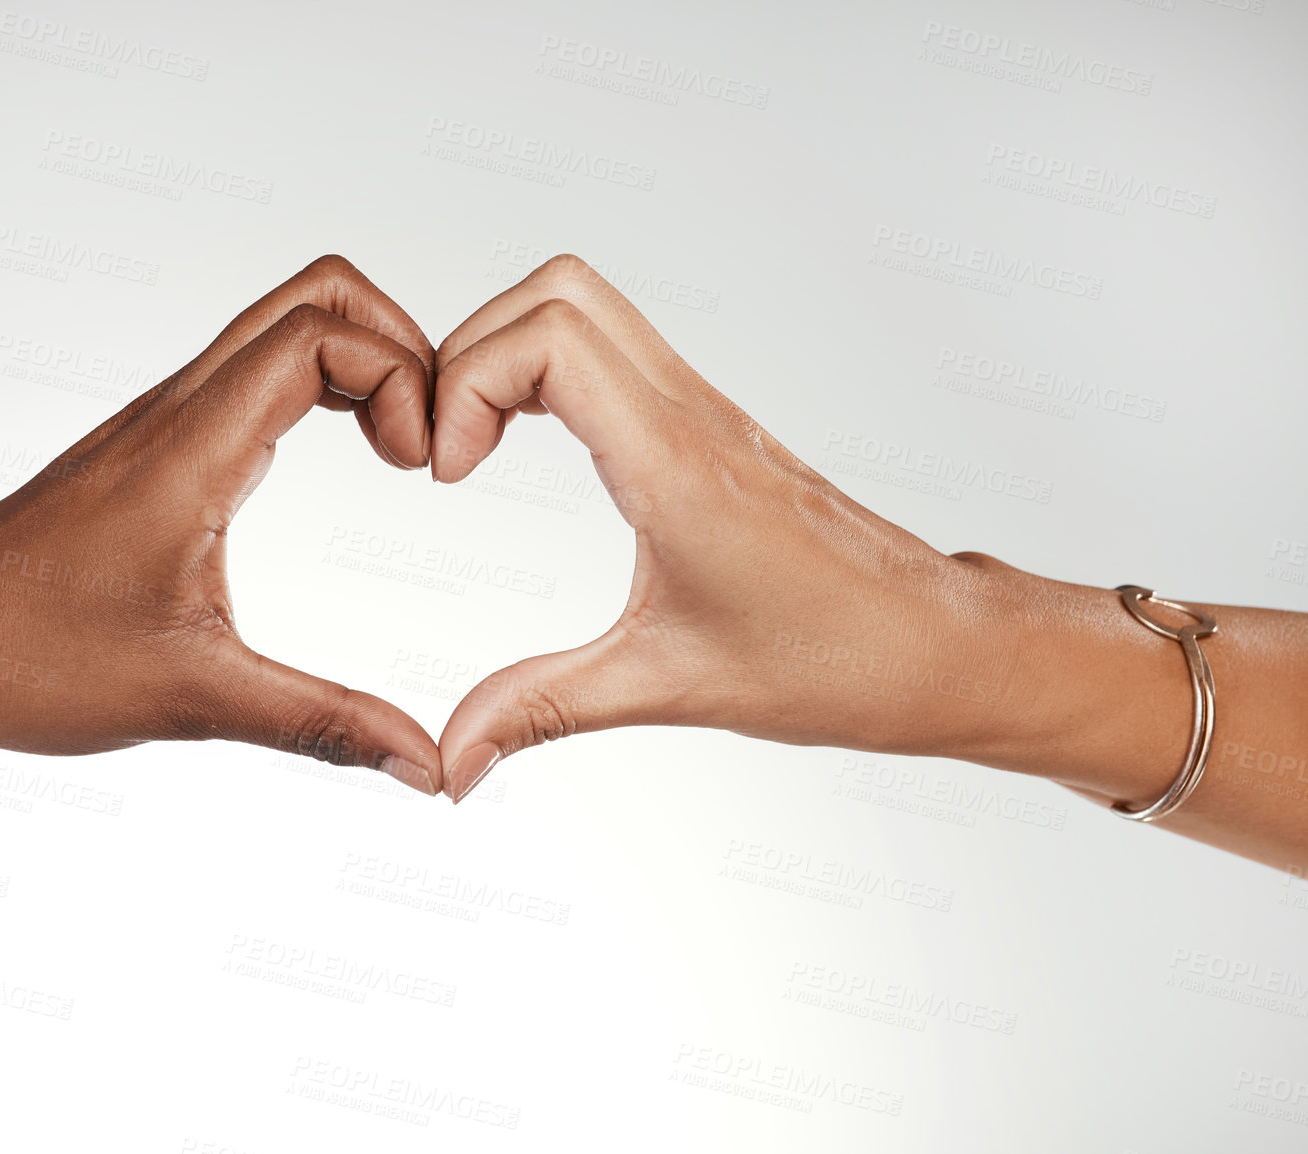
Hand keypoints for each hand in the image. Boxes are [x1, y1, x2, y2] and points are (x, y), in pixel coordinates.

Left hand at [0, 256, 444, 793]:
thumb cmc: (25, 659)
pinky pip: (254, 370)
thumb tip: (425, 767)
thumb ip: (320, 724)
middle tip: (430, 438)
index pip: (317, 335)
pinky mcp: (154, 445)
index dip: (399, 375)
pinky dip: (322, 386)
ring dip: (363, 363)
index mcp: (189, 453)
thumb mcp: (191, 699)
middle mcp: (176, 413)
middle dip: (399, 343)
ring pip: (281, 325)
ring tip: (402, 451)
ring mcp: (162, 421)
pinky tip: (346, 457)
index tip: (422, 466)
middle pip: (312, 295)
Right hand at [428, 256, 1017, 801]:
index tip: (449, 473)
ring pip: (585, 304)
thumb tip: (453, 759)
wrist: (938, 644)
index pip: (549, 340)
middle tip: (447, 447)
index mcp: (674, 465)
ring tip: (475, 445)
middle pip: (555, 291)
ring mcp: (703, 410)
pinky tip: (532, 449)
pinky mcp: (710, 425)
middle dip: (470, 352)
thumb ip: (542, 709)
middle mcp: (689, 415)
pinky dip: (547, 371)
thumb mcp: (666, 686)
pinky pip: (614, 348)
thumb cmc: (834, 660)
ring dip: (508, 353)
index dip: (468, 385)